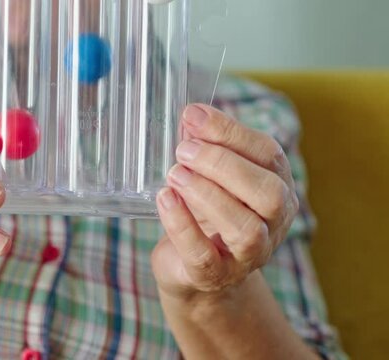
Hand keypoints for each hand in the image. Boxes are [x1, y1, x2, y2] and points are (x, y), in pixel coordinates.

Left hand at [151, 104, 298, 302]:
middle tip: (185, 151)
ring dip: (207, 195)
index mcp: (277, 186)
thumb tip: (191, 115)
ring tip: (175, 174)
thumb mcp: (207, 176)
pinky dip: (183, 225)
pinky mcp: (216, 277)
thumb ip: (203, 147)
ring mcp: (249, 255)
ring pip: (246, 229)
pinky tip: (165, 200)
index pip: (268, 154)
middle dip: (224, 165)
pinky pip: (205, 255)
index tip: (193, 115)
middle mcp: (273, 223)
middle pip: (268, 193)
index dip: (231, 131)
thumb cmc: (203, 214)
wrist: (193, 272)